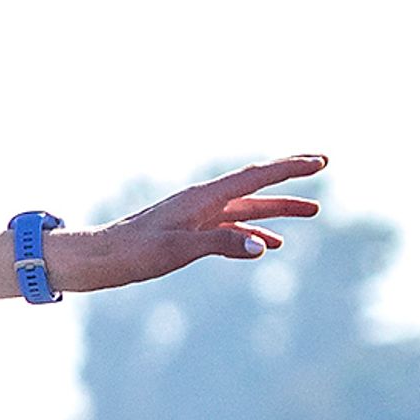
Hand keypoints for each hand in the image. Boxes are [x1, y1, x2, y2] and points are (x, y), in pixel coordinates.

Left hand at [53, 156, 326, 296]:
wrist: (98, 259)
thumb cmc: (133, 253)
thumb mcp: (179, 250)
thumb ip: (221, 244)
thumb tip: (263, 246)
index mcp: (202, 197)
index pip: (255, 176)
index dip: (290, 168)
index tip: (320, 160)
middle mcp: (202, 201)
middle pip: (255, 185)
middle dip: (289, 178)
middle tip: (322, 166)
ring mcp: (197, 215)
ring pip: (246, 207)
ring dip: (278, 208)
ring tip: (311, 211)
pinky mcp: (189, 231)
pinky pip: (230, 227)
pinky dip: (253, 233)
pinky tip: (270, 245)